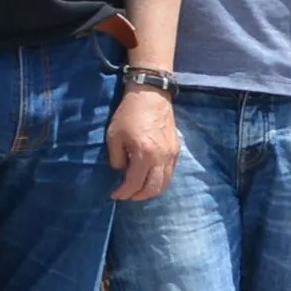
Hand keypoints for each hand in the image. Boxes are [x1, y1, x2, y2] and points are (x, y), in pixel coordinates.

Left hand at [107, 85, 178, 200]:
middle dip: (138, 196)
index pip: (135, 183)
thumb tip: (122, 170)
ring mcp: (172, 154)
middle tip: (127, 195)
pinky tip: (150, 176)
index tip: (114, 194)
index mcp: (145, 155)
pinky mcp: (177, 149)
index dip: (123, 193)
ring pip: (165, 183)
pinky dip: (160, 180)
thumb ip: (117, 158)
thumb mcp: (113, 136)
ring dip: (151, 190)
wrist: (151, 94)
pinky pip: (171, 172)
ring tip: (139, 189)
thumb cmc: (129, 114)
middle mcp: (162, 158)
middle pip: (153, 188)